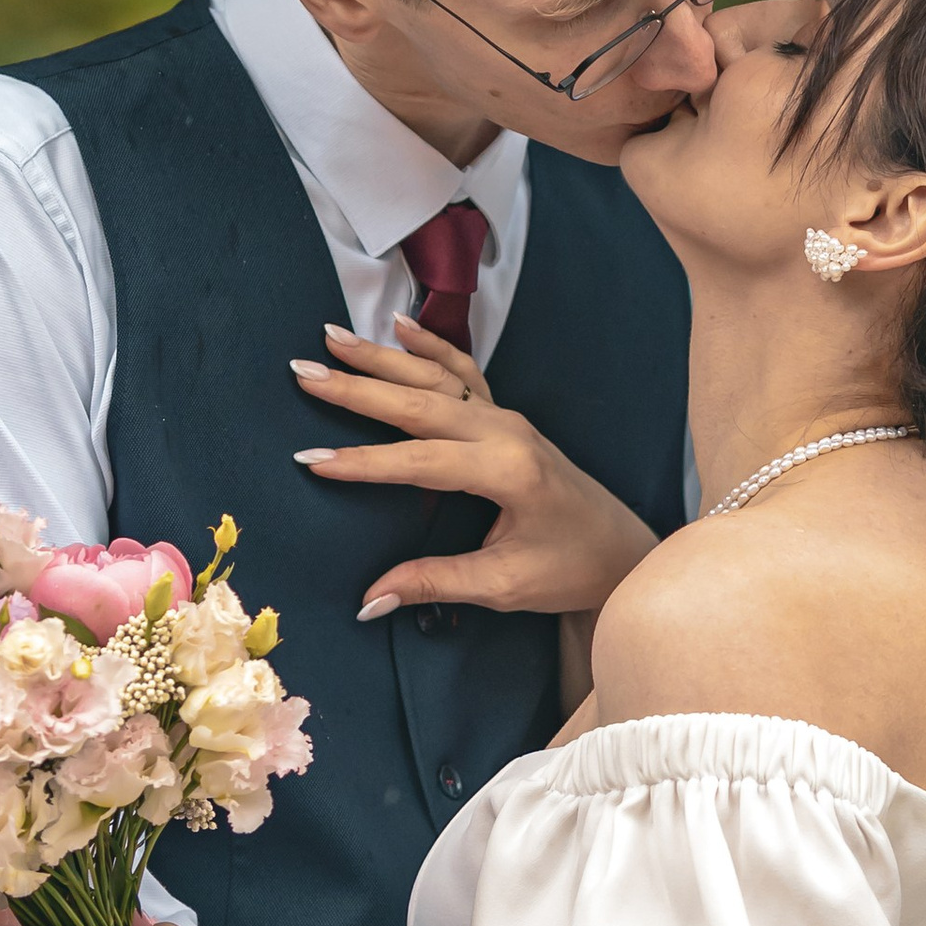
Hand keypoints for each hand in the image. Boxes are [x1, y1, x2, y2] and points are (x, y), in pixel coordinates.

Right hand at [291, 320, 660, 621]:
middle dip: (357, 389)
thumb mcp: (504, 586)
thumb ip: (436, 582)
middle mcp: (507, 432)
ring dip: (382, 358)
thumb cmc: (570, 570)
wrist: (623, 550)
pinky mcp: (509, 419)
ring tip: (331, 337)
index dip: (363, 462)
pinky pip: (465, 372)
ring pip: (437, 379)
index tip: (310, 460)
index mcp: (507, 472)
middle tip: (303, 373)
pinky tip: (400, 324)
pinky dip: (431, 347)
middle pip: (420, 404)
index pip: (420, 461)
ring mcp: (509, 419)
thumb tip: (368, 601)